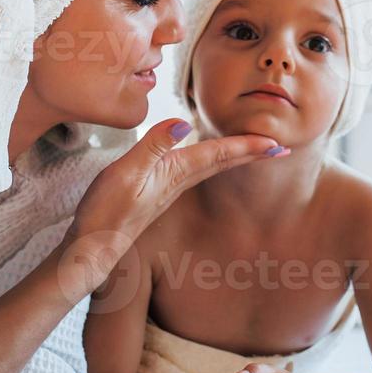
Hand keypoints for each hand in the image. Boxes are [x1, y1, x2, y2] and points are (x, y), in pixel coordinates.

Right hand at [62, 120, 289, 294]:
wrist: (91, 250)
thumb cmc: (105, 213)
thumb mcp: (126, 173)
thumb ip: (153, 146)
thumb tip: (184, 122)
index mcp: (174, 173)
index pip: (218, 154)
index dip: (247, 145)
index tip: (277, 143)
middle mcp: (176, 182)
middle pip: (221, 162)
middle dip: (250, 153)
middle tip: (280, 148)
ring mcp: (166, 190)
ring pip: (208, 168)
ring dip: (232, 157)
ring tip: (252, 151)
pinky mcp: (154, 195)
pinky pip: (191, 173)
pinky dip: (207, 163)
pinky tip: (203, 162)